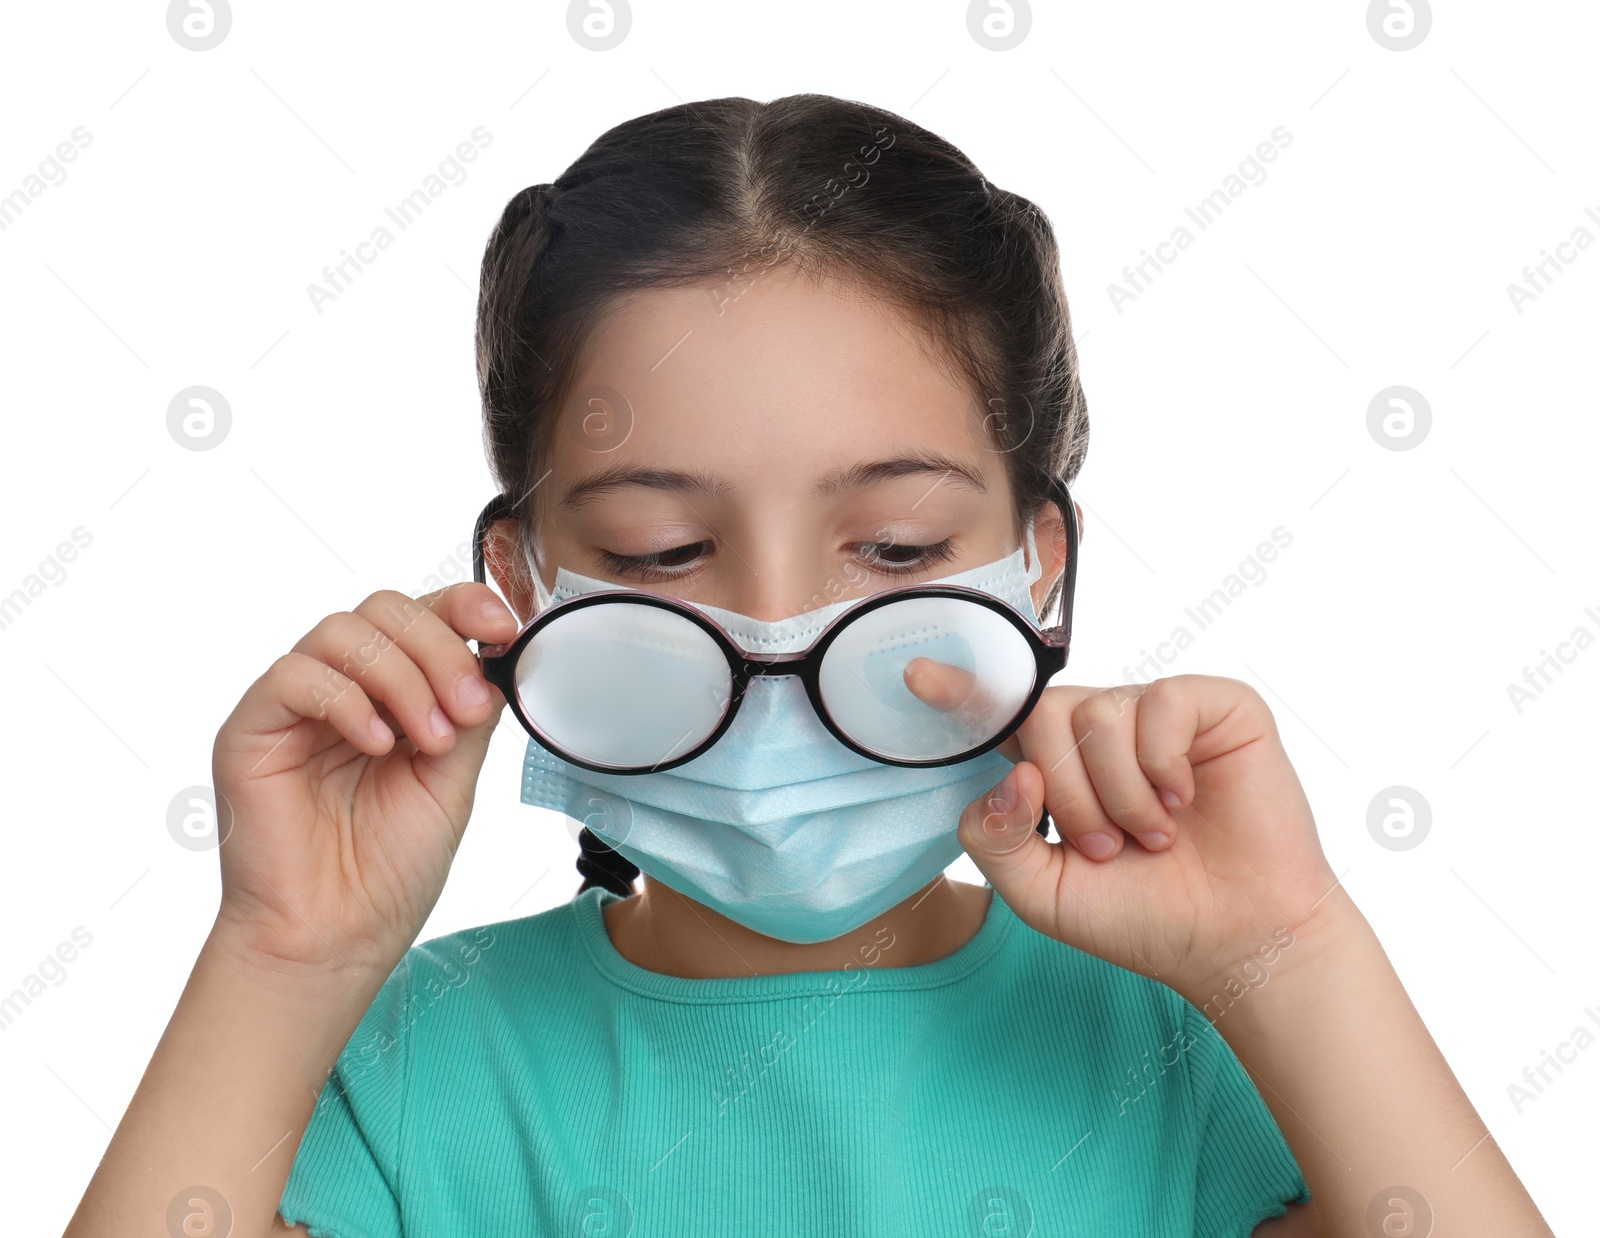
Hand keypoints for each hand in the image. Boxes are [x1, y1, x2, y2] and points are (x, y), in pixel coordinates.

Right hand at [209, 584, 519, 975]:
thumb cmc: (387, 872)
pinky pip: (293, 676)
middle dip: (439, 649)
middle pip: (384, 608)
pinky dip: (346, 700)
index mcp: (390, 695)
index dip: (463, 606)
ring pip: (342, 631)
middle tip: (465, 711)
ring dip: (401, 677)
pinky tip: (375, 744)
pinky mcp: (250, 731)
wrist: (334, 941)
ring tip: (426, 742)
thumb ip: (470, 714)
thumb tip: (494, 658)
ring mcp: (293, 708)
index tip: (504, 630)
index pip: (421, 616)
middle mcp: (341, 690)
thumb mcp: (453, 780)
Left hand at [945, 673, 1340, 1005]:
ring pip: (1097, 714)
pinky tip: (1186, 798)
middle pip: (1041, 715)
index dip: (959, 691)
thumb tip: (1011, 772)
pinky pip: (1160, 702)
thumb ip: (996, 838)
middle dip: (1066, 795)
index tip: (916, 677)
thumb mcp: (1041, 892)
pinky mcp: (1215, 707)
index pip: (997, 715)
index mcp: (1055, 766)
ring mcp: (1158, 714)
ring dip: (1119, 795)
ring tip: (1154, 837)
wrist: (1235, 941)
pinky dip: (1162, 762)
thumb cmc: (1143, 916)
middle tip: (1108, 848)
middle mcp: (1102, 729)